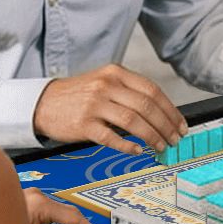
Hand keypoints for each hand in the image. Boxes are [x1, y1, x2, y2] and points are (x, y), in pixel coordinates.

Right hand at [34, 66, 186, 154]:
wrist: (42, 103)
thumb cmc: (79, 95)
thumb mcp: (104, 82)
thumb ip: (130, 92)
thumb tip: (162, 114)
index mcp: (116, 73)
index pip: (153, 91)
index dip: (171, 110)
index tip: (180, 125)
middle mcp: (106, 86)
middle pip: (147, 107)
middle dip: (166, 126)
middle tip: (174, 139)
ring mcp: (94, 105)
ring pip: (133, 122)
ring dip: (152, 137)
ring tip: (160, 147)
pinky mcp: (83, 124)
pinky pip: (111, 137)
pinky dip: (127, 145)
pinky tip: (137, 150)